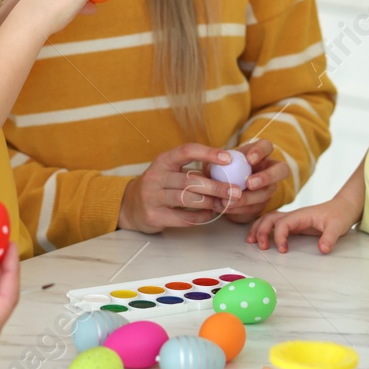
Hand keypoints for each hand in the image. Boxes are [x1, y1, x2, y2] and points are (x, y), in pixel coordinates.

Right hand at [119, 142, 245, 233]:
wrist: (131, 207)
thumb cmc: (160, 187)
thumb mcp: (170, 172)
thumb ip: (193, 170)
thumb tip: (228, 170)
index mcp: (163, 160)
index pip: (186, 151)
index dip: (208, 153)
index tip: (228, 159)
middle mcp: (155, 176)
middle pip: (191, 180)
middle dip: (217, 186)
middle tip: (236, 191)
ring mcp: (152, 197)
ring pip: (187, 198)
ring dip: (210, 202)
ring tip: (224, 204)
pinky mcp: (154, 215)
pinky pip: (183, 218)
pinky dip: (201, 217)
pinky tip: (210, 214)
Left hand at [216, 141, 292, 223]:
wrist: (219, 191)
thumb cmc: (218, 170)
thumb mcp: (214, 164)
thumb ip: (214, 162)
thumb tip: (214, 161)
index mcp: (258, 153)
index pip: (266, 146)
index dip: (261, 151)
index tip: (249, 159)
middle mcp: (268, 169)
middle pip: (281, 170)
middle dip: (267, 177)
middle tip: (250, 183)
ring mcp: (268, 187)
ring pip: (267, 193)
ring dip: (249, 198)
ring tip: (230, 201)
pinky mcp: (262, 204)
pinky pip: (255, 208)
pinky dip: (240, 209)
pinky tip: (226, 208)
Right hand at [247, 197, 356, 253]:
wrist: (343, 208)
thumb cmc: (339, 215)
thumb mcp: (338, 227)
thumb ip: (330, 238)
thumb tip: (322, 249)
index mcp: (301, 215)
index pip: (283, 223)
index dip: (279, 236)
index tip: (283, 250)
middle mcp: (294, 215)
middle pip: (270, 218)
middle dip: (261, 231)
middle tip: (260, 247)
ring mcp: (292, 219)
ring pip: (269, 219)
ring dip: (258, 228)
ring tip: (251, 241)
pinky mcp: (293, 224)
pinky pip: (274, 224)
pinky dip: (264, 229)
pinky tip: (260, 238)